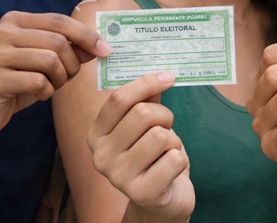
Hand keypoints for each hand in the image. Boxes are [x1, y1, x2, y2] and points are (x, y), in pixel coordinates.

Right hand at [0, 11, 110, 147]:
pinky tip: (39, 94)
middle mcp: (0, 33)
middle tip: (68, 76)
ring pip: (50, 61)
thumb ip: (70, 49)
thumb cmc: (16, 80)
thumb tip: (99, 46)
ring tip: (52, 85)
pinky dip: (47, 91)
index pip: (59, 21)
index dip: (87, 35)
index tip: (105, 49)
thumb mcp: (44, 61)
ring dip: (61, 78)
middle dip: (72, 63)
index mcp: (14, 20)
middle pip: (57, 42)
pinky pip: (38, 82)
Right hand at [87, 72, 193, 221]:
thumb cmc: (153, 157)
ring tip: (165, 153)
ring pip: (160, 135)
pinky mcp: (142, 193)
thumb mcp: (144, 127)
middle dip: (165, 116)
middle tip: (166, 128)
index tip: (169, 77)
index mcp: (96, 135)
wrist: (161, 202)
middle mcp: (101, 157)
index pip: (119, 99)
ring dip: (173, 141)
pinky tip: (169, 171)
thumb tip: (159, 75)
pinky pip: (174, 159)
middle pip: (143, 114)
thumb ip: (146, 101)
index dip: (147, 83)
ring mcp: (119, 177)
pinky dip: (179, 160)